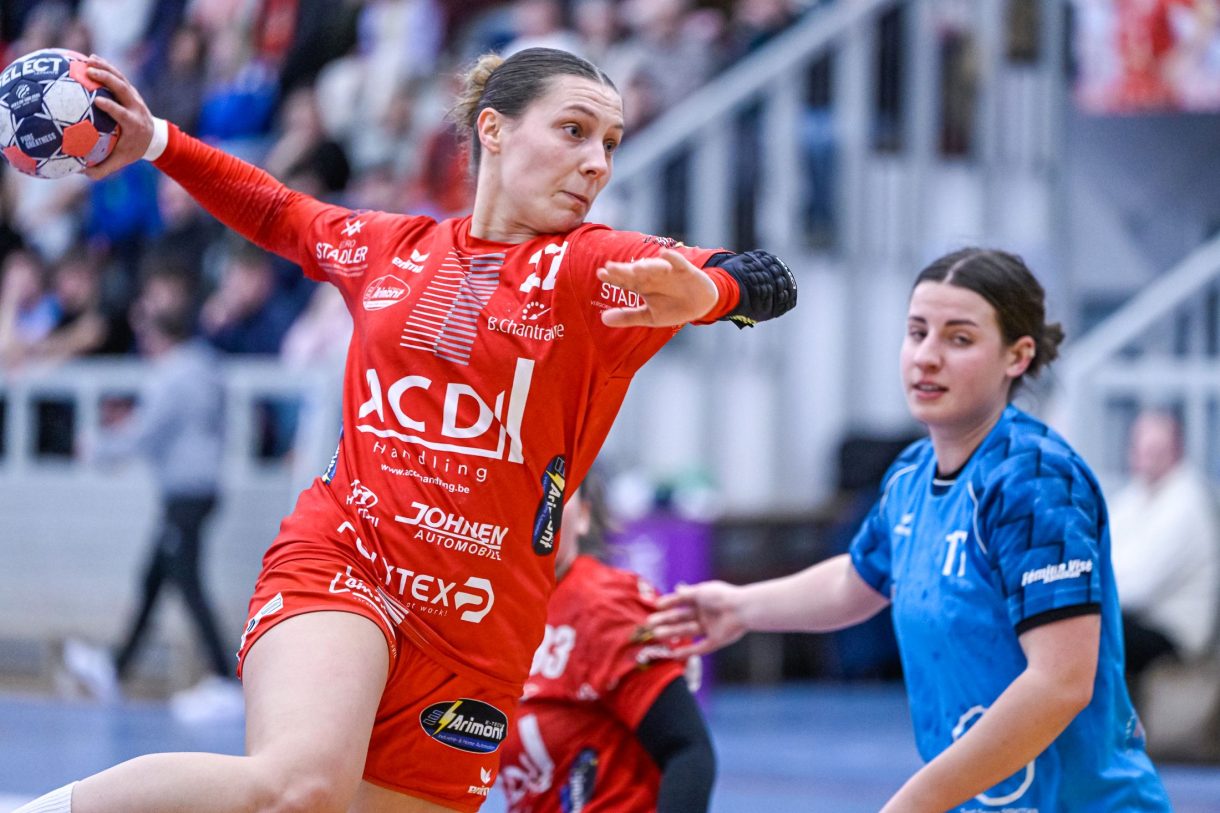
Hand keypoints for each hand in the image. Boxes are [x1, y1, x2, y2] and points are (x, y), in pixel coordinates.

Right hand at [82, 55, 154, 179]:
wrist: (153, 137)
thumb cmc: (132, 149)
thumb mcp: (120, 160)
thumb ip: (101, 168)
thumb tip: (78, 172)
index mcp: (134, 124)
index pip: (123, 113)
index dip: (112, 107)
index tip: (98, 101)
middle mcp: (135, 107)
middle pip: (123, 89)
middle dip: (107, 80)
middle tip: (88, 72)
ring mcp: (134, 97)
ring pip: (121, 79)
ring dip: (105, 68)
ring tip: (86, 60)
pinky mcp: (130, 90)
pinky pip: (118, 75)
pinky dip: (105, 66)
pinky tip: (88, 58)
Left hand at [597, 249, 717, 327]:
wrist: (700, 305)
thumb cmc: (672, 308)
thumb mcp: (649, 317)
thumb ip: (627, 316)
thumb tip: (602, 319)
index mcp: (642, 286)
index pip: (624, 280)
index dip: (613, 277)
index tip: (600, 273)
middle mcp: (652, 276)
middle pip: (636, 272)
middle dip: (624, 270)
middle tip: (611, 268)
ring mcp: (669, 272)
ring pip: (655, 267)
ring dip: (646, 266)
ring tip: (636, 268)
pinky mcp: (685, 270)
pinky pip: (678, 262)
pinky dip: (672, 258)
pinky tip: (664, 254)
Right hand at [646, 581, 748, 656]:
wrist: (741, 609)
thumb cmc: (721, 596)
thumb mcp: (701, 591)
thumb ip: (687, 593)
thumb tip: (676, 588)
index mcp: (703, 600)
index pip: (682, 602)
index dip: (669, 604)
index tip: (656, 606)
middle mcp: (705, 615)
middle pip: (682, 619)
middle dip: (666, 621)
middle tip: (649, 624)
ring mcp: (710, 628)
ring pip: (687, 632)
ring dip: (671, 633)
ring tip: (656, 634)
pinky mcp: (715, 641)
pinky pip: (699, 648)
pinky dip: (687, 651)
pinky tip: (673, 654)